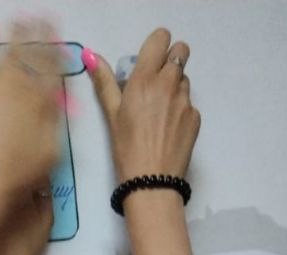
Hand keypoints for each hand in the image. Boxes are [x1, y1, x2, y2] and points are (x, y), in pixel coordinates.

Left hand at [0, 21, 62, 212]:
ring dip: (9, 35)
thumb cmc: (19, 176)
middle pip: (27, 55)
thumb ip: (53, 120)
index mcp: (40, 102)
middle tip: (36, 16)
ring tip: (12, 20)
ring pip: (2, 56)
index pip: (51, 67)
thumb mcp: (50, 151)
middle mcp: (16, 91)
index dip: (54, 47)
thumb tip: (57, 99)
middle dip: (33, 34)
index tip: (56, 33)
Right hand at [86, 29, 199, 181]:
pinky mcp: (195, 117)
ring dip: (174, 87)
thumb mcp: (111, 115)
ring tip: (159, 114)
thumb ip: (105, 81)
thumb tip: (91, 56)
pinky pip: (189, 104)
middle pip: (180, 51)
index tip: (149, 60)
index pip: (161, 38)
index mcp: (145, 79)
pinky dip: (180, 111)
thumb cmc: (126, 150)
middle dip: (171, 60)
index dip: (157, 46)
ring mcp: (185, 101)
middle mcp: (168, 84)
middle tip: (157, 83)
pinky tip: (167, 131)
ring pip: (184, 79)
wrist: (152, 184)